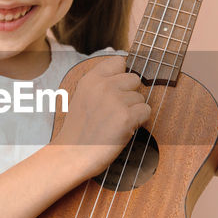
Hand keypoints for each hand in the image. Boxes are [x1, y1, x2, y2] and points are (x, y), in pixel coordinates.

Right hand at [49, 56, 150, 178]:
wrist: (71, 156)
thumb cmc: (79, 131)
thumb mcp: (82, 97)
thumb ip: (101, 84)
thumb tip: (126, 76)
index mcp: (90, 79)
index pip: (118, 61)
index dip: (122, 76)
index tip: (117, 90)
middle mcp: (103, 86)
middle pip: (134, 79)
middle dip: (130, 95)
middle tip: (116, 111)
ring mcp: (115, 100)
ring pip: (141, 97)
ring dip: (134, 111)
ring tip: (116, 123)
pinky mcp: (126, 117)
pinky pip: (146, 111)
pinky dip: (139, 122)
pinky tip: (123, 130)